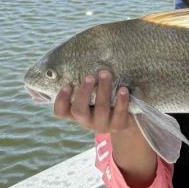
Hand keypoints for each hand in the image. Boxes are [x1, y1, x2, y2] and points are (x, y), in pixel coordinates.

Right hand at [54, 70, 155, 186]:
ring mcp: (102, 124)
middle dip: (83, 92)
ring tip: (106, 74)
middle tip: (89, 76)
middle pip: (79, 110)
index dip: (61, 100)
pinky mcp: (119, 125)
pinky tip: (123, 89)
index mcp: (76, 112)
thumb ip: (86, 84)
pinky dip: (121, 100)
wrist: (127, 119)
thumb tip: (81, 62)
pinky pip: (120, 113)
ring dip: (103, 90)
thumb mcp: (93, 95)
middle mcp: (87, 120)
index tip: (67, 85)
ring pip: (101, 109)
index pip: (61, 111)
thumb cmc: (105, 99)